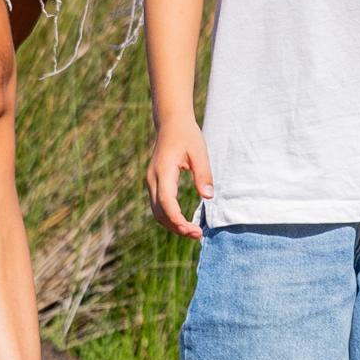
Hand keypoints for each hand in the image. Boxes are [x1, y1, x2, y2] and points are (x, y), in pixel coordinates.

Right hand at [145, 116, 212, 238]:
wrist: (171, 124)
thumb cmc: (187, 136)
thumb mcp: (200, 152)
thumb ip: (203, 174)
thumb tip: (208, 196)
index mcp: (163, 171)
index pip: (166, 201)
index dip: (177, 219)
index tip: (190, 230)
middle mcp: (153, 179)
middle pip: (159, 212)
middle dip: (177, 227)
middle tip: (198, 235)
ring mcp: (151, 182)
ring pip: (157, 212)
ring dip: (173, 225)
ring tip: (193, 232)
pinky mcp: (155, 184)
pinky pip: (159, 207)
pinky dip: (170, 218)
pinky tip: (184, 222)